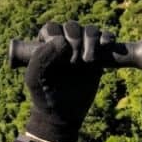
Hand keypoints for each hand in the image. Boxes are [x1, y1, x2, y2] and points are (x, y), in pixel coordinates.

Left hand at [24, 21, 112, 141]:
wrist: (63, 114)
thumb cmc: (44, 95)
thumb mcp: (34, 78)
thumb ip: (40, 58)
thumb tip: (62, 41)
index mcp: (45, 44)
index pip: (53, 28)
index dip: (58, 37)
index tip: (62, 57)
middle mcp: (64, 42)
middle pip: (73, 27)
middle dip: (76, 40)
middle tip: (75, 62)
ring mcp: (82, 48)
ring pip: (90, 30)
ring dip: (91, 40)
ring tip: (89, 60)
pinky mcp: (98, 55)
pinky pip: (105, 38)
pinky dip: (107, 38)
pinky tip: (105, 45)